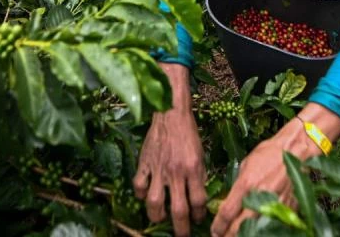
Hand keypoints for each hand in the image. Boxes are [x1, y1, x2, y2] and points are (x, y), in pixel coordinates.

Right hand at [133, 63, 207, 236]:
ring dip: (157, 215)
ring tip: (160, 217)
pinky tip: (145, 195)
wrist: (170, 113)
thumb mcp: (200, 155)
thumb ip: (199, 176)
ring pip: (155, 203)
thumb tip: (199, 197)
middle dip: (181, 227)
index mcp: (193, 169)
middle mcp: (176, 172)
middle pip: (178, 209)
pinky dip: (141, 193)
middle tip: (182, 234)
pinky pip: (139, 185)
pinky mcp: (145, 163)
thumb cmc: (188, 133)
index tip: (199, 219)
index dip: (200, 215)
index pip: (198, 202)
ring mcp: (158, 169)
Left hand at [211, 104, 339, 236]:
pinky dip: (264, 229)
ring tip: (238, 234)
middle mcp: (259, 197)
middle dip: (228, 235)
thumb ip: (238, 185)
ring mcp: (275, 205)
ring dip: (245, 234)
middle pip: (239, 228)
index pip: (227, 214)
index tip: (215, 231)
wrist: (296, 149)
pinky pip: (273, 225)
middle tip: (223, 236)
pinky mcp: (288, 209)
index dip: (218, 227)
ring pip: (256, 230)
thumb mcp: (246, 165)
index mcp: (246, 184)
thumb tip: (230, 201)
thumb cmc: (270, 153)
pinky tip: (259, 229)